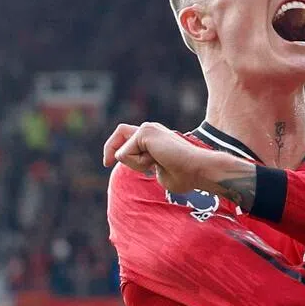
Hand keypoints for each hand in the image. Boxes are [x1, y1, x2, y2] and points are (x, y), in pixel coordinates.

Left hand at [103, 123, 257, 208]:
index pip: (128, 135)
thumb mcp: (161, 173)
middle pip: (120, 132)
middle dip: (110, 148)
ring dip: (134, 164)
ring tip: (154, 166)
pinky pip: (125, 154)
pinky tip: (156, 162)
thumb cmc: (186, 176)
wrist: (198, 170)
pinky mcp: (145, 132)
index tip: (108, 162)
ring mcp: (148, 128)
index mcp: (156, 138)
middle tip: (106, 163)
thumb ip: (149, 167)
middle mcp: (151, 129)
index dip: (116, 147)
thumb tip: (144, 170)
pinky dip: (137, 164)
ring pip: (123, 150)